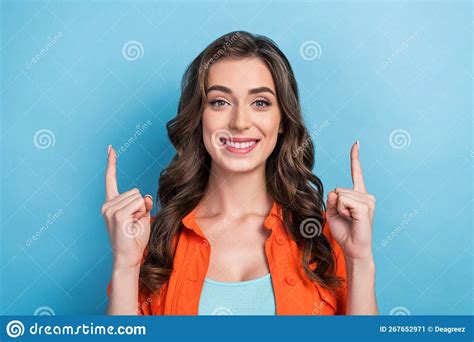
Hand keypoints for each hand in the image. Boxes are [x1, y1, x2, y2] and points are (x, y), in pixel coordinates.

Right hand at [101, 145, 152, 269]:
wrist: (128, 256)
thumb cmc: (135, 238)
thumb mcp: (143, 216)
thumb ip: (143, 203)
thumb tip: (145, 197)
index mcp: (111, 203)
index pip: (110, 179)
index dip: (111, 163)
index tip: (111, 148)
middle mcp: (107, 205)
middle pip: (135, 191)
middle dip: (141, 206)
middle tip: (134, 222)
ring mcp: (110, 210)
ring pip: (138, 197)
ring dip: (141, 211)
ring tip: (133, 225)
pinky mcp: (117, 215)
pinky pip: (139, 204)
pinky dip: (141, 213)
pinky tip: (132, 225)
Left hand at [325, 140, 375, 261]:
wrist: (353, 248)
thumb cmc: (344, 232)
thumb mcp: (332, 212)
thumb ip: (332, 198)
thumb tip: (335, 191)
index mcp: (358, 195)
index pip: (357, 173)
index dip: (355, 158)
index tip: (356, 143)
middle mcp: (366, 195)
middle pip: (338, 189)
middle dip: (335, 204)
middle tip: (345, 217)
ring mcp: (368, 200)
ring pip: (340, 194)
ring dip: (339, 208)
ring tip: (349, 219)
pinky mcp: (366, 207)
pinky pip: (343, 200)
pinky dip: (342, 210)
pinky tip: (352, 219)